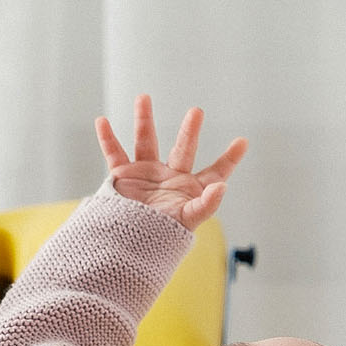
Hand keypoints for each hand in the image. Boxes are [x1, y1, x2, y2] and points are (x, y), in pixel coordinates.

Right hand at [97, 94, 247, 230]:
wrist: (127, 247)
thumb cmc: (161, 238)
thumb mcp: (187, 221)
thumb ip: (206, 205)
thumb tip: (223, 186)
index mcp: (191, 190)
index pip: (216, 172)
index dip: (229, 158)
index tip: (243, 141)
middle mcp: (171, 178)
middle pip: (183, 149)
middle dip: (190, 130)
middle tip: (197, 111)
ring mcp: (147, 174)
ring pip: (146, 141)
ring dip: (144, 120)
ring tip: (143, 97)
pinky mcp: (124, 176)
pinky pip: (114, 154)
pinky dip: (107, 139)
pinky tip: (102, 121)